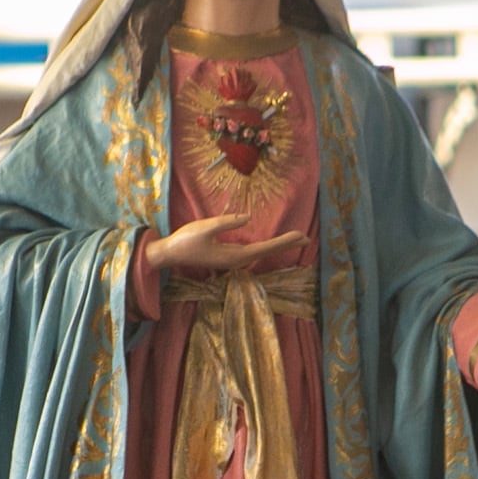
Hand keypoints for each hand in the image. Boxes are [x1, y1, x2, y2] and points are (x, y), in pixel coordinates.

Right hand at [144, 213, 305, 278]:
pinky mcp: (228, 256)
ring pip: (261, 251)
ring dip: (278, 245)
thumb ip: (225, 223)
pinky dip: (266, 246)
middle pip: (267, 251)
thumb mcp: (204, 228)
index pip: (264, 247)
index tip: (300, 235)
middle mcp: (236, 260)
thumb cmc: (185, 241)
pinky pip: (253, 250)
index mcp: (234, 255)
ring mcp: (232, 259)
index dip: (283, 241)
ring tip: (296, 239)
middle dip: (287, 244)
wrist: (170, 254)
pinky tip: (271, 244)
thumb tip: (247, 218)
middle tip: (307, 237)